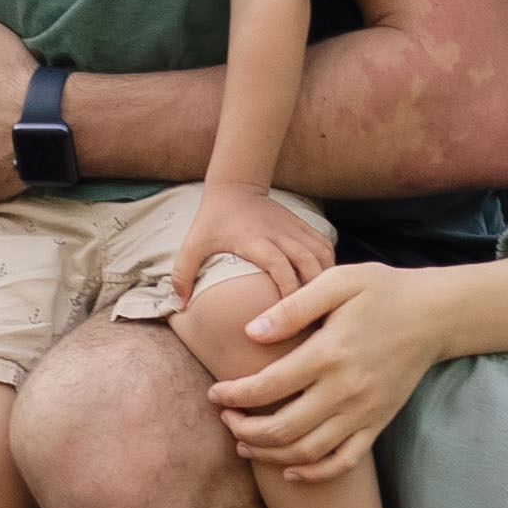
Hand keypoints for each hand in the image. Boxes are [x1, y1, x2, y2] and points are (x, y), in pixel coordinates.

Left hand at [172, 183, 333, 307]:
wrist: (235, 187)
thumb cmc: (213, 219)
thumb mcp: (193, 244)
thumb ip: (183, 274)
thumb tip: (179, 307)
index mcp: (254, 240)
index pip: (279, 266)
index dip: (287, 291)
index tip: (288, 316)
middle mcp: (279, 234)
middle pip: (308, 262)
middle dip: (314, 291)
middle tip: (314, 320)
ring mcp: (294, 229)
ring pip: (321, 255)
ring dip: (325, 280)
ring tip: (323, 307)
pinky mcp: (303, 226)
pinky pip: (325, 246)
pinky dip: (329, 266)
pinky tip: (326, 286)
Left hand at [205, 261, 446, 483]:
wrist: (435, 315)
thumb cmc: (382, 291)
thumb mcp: (338, 282)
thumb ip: (294, 308)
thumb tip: (251, 332)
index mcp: (329, 353)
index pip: (267, 386)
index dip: (233, 394)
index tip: (214, 392)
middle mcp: (344, 390)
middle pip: (282, 428)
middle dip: (244, 430)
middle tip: (225, 419)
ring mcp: (363, 412)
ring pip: (307, 452)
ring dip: (269, 454)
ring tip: (244, 445)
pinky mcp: (377, 424)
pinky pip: (344, 462)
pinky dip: (315, 473)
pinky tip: (290, 468)